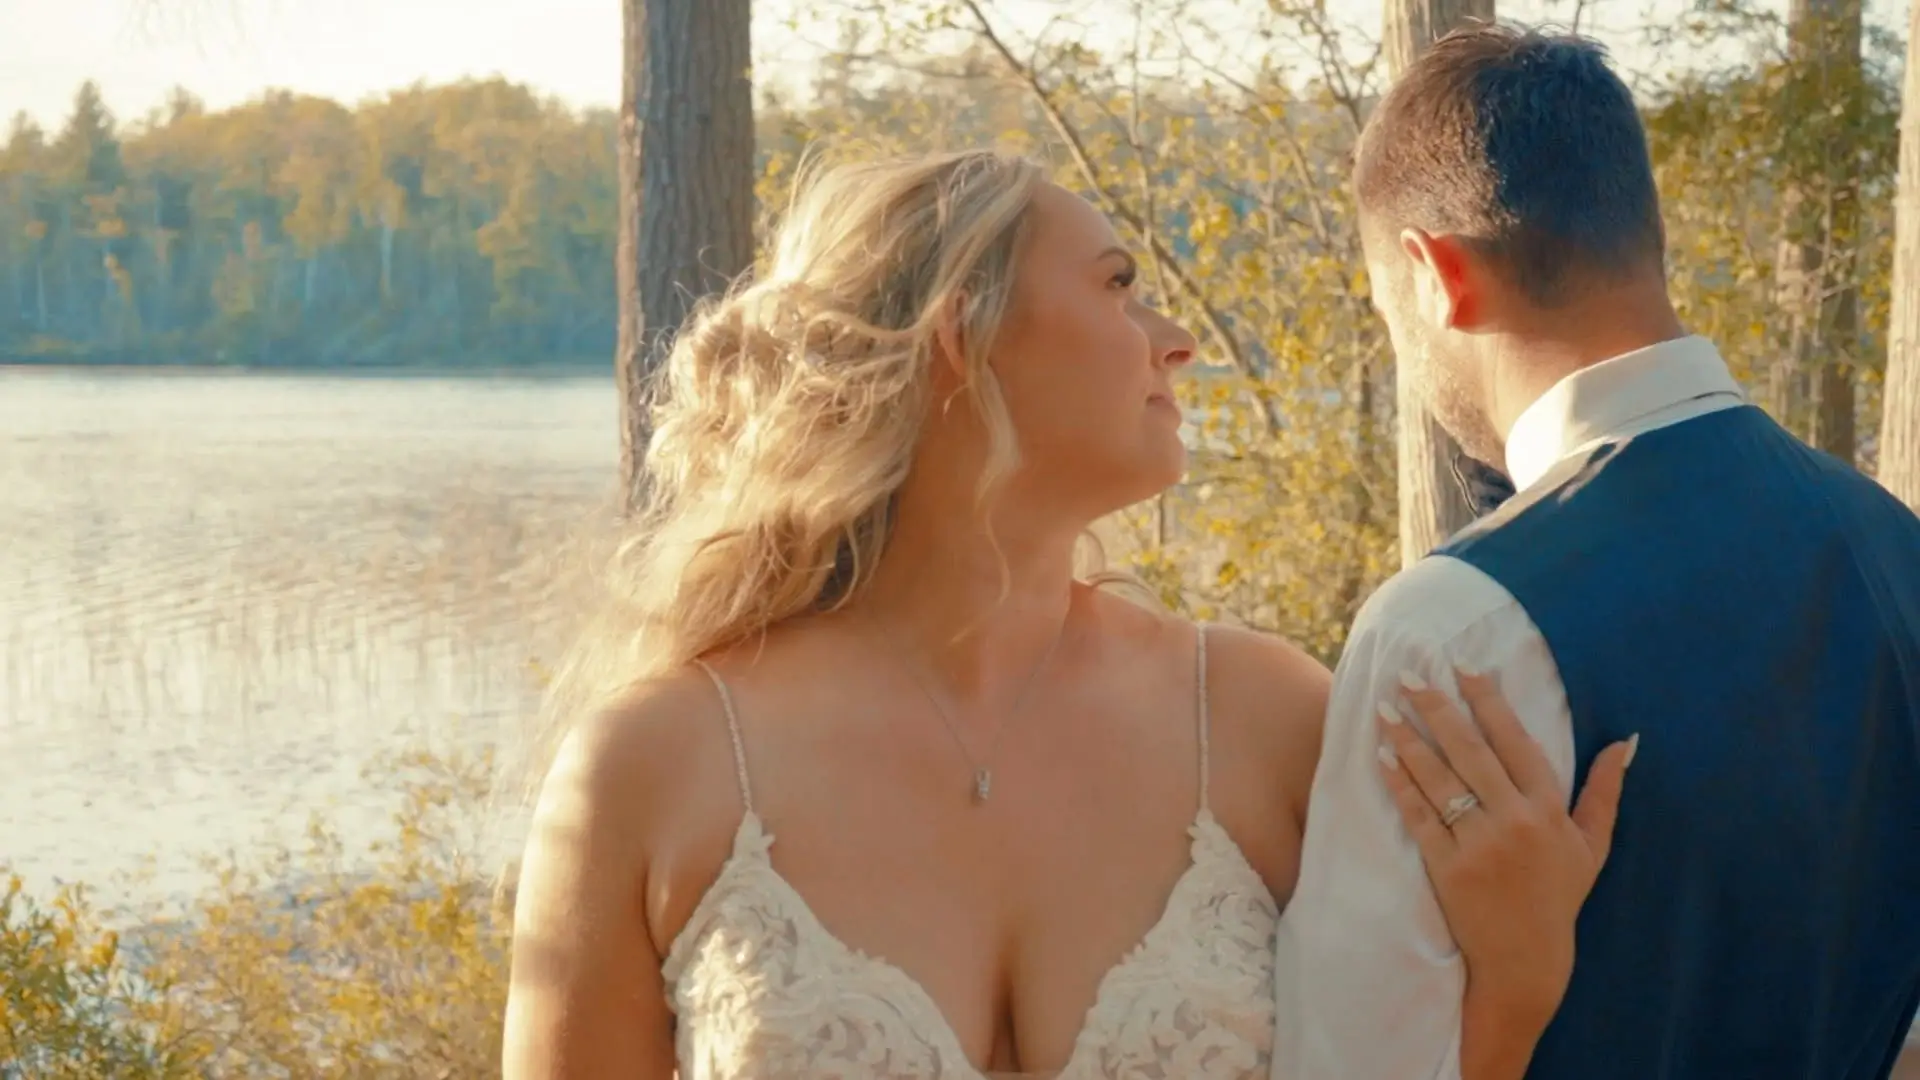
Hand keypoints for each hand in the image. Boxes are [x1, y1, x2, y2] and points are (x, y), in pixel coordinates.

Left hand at [1377, 669, 1637, 1018]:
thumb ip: (1605, 792)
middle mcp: (1515, 821)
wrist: (1525, 961)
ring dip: (1409, 740)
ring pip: (1439, 779)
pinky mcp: (1448, 868)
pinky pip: (1419, 817)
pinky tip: (1383, 758)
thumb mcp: (1591, 846)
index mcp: (1549, 809)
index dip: (1488, 702)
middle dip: (1437, 708)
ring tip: (1384, 709)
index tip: (1464, 668)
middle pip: (1470, 751)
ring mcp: (1479, 845)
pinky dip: (1400, 786)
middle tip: (1408, 674)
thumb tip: (1625, 742)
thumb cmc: (1558, 899)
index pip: (1515, 741)